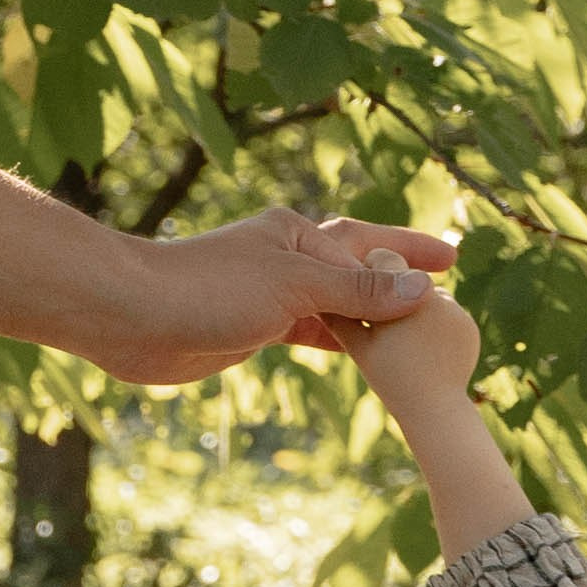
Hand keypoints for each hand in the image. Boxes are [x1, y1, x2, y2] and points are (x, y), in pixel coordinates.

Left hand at [95, 207, 455, 383]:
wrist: (134, 317)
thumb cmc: (207, 289)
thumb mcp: (293, 288)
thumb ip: (357, 289)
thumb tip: (420, 290)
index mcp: (297, 234)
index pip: (368, 245)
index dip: (410, 256)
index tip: (452, 262)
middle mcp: (288, 258)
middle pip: (357, 265)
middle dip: (399, 273)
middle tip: (446, 281)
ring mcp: (272, 294)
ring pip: (337, 302)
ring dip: (374, 312)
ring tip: (416, 324)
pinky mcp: (256, 328)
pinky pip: (314, 331)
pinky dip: (343, 339)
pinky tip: (367, 353)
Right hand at [334, 254, 484, 413]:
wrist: (434, 409)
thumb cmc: (388, 377)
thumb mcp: (358, 345)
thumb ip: (341, 314)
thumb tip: (321, 295)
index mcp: (400, 291)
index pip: (382, 256)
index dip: (369, 273)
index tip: (363, 293)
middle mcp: (430, 292)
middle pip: (407, 277)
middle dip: (395, 293)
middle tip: (384, 324)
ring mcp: (454, 309)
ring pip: (429, 297)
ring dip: (417, 311)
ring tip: (407, 344)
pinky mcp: (468, 325)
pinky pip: (449, 317)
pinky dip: (438, 330)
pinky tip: (427, 352)